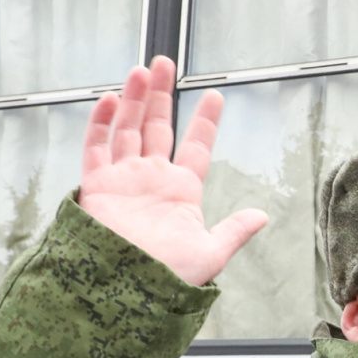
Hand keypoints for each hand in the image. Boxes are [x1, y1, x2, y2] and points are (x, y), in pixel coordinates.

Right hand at [78, 56, 267, 286]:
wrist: (129, 292)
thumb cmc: (169, 278)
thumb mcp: (210, 253)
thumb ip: (234, 231)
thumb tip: (262, 215)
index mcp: (182, 192)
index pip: (195, 147)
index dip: (205, 121)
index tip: (215, 96)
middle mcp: (152, 180)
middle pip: (157, 127)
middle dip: (162, 95)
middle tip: (165, 64)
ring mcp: (124, 181)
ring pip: (127, 130)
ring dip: (133, 100)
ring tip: (142, 71)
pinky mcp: (98, 187)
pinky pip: (96, 150)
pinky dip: (100, 125)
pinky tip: (108, 101)